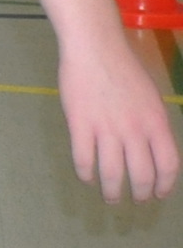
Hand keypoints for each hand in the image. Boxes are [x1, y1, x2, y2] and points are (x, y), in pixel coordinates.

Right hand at [59, 24, 181, 202]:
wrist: (95, 48)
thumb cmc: (124, 69)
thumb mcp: (151, 98)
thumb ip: (153, 125)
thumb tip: (150, 150)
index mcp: (156, 123)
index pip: (168, 166)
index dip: (165, 186)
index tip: (159, 194)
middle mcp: (134, 131)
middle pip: (142, 175)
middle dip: (140, 194)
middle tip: (135, 199)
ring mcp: (106, 129)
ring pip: (112, 174)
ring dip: (113, 192)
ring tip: (111, 198)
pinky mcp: (80, 125)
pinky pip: (84, 160)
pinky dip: (86, 174)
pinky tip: (87, 177)